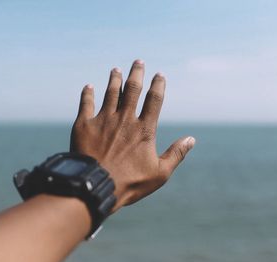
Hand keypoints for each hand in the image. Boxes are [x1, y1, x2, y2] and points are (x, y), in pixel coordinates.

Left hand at [70, 60, 194, 210]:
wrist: (95, 185)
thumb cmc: (130, 183)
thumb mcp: (160, 173)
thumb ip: (176, 154)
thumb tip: (191, 139)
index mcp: (144, 129)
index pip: (154, 100)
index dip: (158, 85)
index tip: (159, 74)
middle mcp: (124, 119)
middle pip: (132, 89)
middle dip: (136, 73)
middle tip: (138, 61)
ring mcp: (103, 120)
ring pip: (110, 93)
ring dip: (114, 79)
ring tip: (116, 70)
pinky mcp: (84, 125)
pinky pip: (86, 104)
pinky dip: (87, 94)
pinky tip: (88, 86)